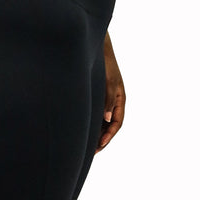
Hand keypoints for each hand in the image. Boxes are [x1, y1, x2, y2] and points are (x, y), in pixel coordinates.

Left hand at [96, 32, 125, 152]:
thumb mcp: (108, 82)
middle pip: (109, 124)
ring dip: (95, 132)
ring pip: (101, 120)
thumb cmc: (104, 63)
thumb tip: (108, 119)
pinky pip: (94, 113)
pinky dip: (90, 122)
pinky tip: (79, 128)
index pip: (117, 122)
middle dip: (102, 138)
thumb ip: (108, 100)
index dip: (109, 135)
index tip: (100, 146)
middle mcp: (113, 100)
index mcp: (120, 98)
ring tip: (84, 144)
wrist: (96, 47)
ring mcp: (104, 98)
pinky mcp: (95, 95)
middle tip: (91, 151)